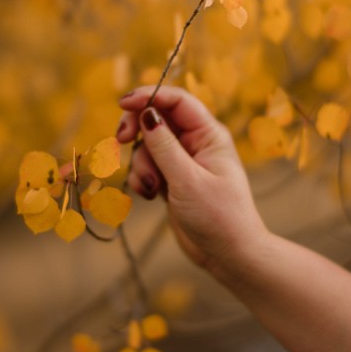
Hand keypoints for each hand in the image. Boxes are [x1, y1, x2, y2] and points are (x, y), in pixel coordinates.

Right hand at [116, 86, 267, 272]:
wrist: (229, 256)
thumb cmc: (218, 217)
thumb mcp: (188, 180)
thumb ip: (164, 146)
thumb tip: (146, 113)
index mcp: (210, 135)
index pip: (177, 101)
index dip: (149, 96)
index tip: (122, 103)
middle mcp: (197, 143)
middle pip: (157, 119)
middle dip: (137, 128)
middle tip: (121, 140)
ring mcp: (183, 162)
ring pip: (148, 146)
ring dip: (141, 164)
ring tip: (150, 189)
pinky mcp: (172, 181)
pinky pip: (148, 167)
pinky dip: (142, 178)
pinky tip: (148, 196)